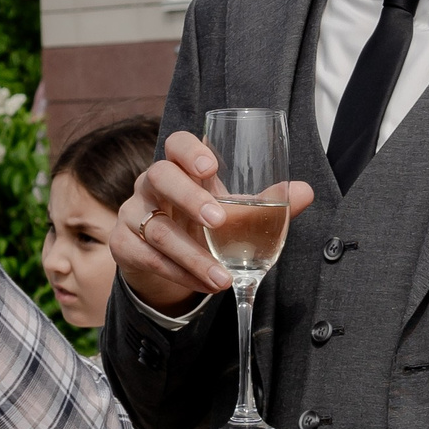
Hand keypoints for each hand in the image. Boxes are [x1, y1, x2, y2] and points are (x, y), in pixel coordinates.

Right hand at [111, 130, 317, 314]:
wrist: (170, 262)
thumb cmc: (206, 226)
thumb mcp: (237, 214)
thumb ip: (269, 204)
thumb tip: (305, 191)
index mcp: (180, 167)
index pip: (176, 144)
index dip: (190, 151)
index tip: (212, 166)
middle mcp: (151, 184)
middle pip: (159, 176)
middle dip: (190, 198)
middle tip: (219, 221)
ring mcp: (132, 213)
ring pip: (157, 229)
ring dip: (193, 256)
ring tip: (223, 277)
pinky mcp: (122, 245)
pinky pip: (147, 258)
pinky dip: (179, 274)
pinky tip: (205, 285)